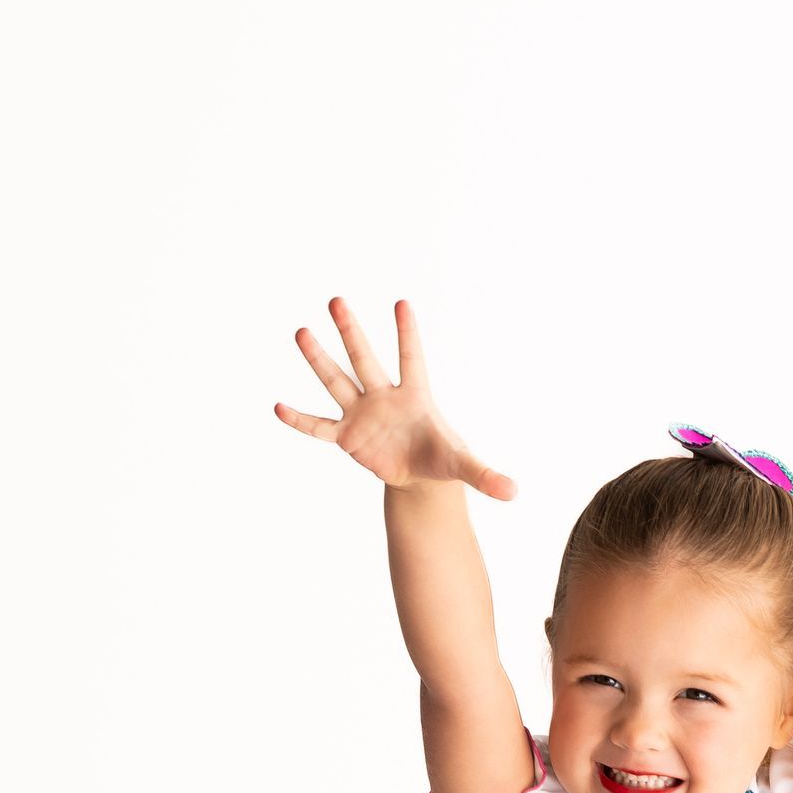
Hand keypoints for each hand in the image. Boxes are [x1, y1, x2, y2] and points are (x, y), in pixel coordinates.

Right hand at [273, 296, 516, 498]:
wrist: (419, 473)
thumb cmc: (441, 457)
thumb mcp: (463, 467)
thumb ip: (486, 475)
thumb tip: (514, 492)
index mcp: (415, 396)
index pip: (412, 359)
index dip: (408, 335)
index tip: (403, 303)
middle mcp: (383, 397)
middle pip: (365, 360)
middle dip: (352, 333)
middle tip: (337, 300)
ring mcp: (362, 414)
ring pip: (337, 381)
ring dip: (319, 360)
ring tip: (301, 332)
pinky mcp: (346, 436)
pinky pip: (319, 426)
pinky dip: (300, 420)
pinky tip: (278, 407)